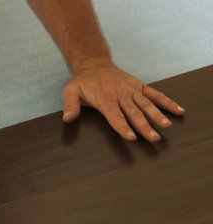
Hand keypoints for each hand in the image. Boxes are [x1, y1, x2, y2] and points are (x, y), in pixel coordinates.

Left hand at [62, 57, 185, 141]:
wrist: (94, 64)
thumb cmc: (82, 82)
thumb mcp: (70, 91)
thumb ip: (70, 105)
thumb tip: (67, 118)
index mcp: (105, 99)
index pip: (115, 116)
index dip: (123, 126)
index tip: (131, 137)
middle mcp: (121, 95)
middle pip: (134, 113)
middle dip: (144, 126)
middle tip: (154, 138)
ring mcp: (132, 90)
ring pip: (146, 104)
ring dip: (157, 115)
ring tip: (166, 126)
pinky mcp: (139, 87)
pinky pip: (155, 95)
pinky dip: (166, 102)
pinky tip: (178, 111)